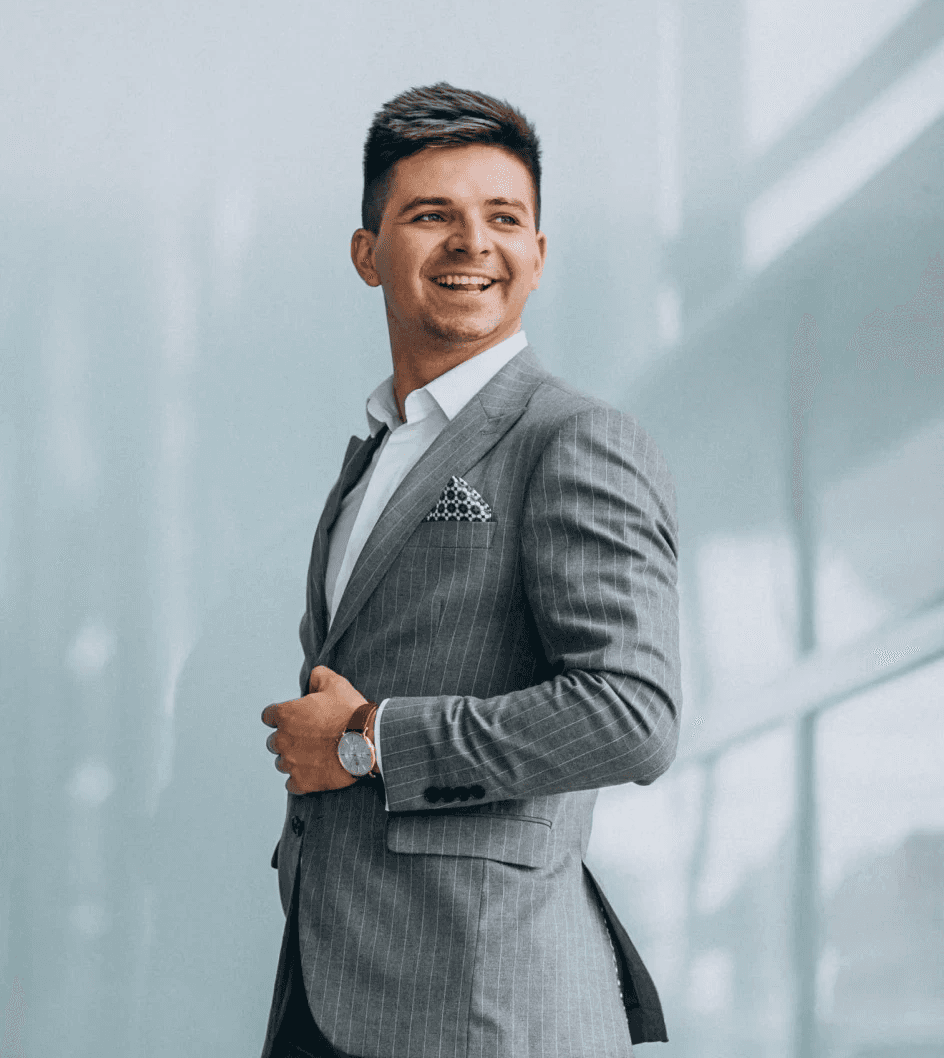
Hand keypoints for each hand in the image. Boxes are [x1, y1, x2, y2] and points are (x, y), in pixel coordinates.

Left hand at [261, 666, 370, 793]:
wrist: (367, 741)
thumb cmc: (350, 711)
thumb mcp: (336, 683)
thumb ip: (318, 676)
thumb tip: (313, 677)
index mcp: (286, 715)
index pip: (268, 716)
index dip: (281, 716)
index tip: (295, 718)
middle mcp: (282, 740)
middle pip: (274, 741)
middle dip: (287, 739)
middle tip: (309, 737)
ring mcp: (291, 763)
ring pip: (282, 763)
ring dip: (293, 759)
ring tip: (314, 755)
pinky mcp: (302, 782)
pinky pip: (291, 784)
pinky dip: (300, 779)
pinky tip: (314, 772)